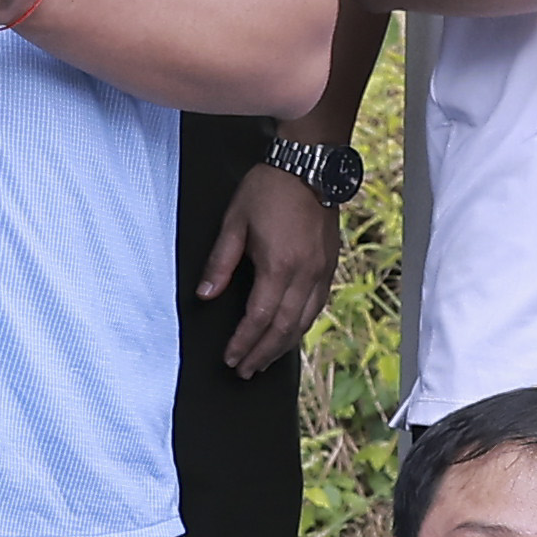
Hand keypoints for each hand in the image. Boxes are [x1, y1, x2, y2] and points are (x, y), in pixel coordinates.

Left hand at [197, 146, 343, 373]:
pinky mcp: (330, 264)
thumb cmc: (269, 189)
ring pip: (305, 320)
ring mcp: (322, 271)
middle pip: (284, 327)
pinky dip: (302, 325)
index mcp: (279, 265)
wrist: (310, 166)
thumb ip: (220, 261)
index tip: (230, 358)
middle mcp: (306, 274)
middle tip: (245, 371)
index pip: (259, 317)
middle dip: (263, 353)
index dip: (244, 342)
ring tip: (264, 360)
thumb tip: (206, 294)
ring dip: (283, 345)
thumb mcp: (234, 221)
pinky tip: (290, 332)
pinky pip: (317, 305)